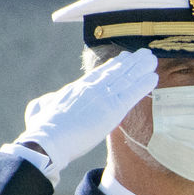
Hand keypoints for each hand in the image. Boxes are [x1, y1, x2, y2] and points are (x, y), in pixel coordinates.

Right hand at [14, 48, 158, 173]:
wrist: (48, 140)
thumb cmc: (41, 130)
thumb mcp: (39, 109)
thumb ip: (46, 102)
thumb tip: (48, 101)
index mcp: (75, 89)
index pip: (98, 75)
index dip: (113, 66)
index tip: (123, 58)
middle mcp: (90, 89)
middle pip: (115, 72)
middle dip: (130, 63)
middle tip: (143, 54)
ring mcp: (101, 97)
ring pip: (125, 79)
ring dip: (140, 69)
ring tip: (152, 60)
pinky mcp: (111, 110)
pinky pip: (131, 94)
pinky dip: (143, 85)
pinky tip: (153, 78)